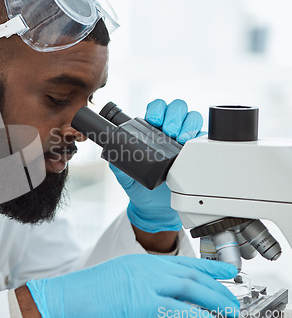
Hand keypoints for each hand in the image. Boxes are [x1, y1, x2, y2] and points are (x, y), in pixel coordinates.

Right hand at [26, 254, 239, 317]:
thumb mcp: (121, 281)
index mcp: (140, 263)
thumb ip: (146, 285)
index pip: (181, 261)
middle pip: (189, 274)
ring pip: (188, 288)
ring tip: (229, 309)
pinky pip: (176, 309)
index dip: (207, 267)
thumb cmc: (88, 292)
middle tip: (232, 297)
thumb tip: (171, 299)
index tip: (225, 272)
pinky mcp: (140, 304)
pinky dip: (196, 314)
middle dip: (215, 285)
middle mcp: (145, 269)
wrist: (63, 297)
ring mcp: (143, 284)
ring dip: (212, 298)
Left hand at [111, 99, 203, 232]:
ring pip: (192, 118)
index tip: (154, 119)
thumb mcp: (124, 174)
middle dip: (173, 115)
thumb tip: (113, 152)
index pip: (156, 109)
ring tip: (179, 137)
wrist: (154, 209)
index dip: (157, 109)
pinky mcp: (197, 153)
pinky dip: (199, 137)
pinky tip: (190, 144)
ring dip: (187, 123)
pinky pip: (204, 138)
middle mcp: (168, 133)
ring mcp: (184, 142)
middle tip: (168, 130)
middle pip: (177, 109)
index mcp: (150, 132)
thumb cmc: (139, 188)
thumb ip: (117, 162)